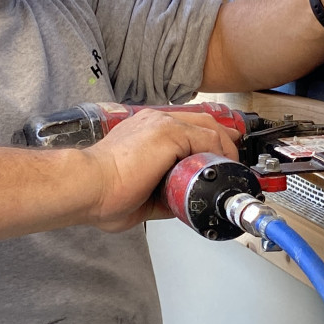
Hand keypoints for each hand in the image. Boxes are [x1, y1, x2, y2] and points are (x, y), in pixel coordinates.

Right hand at [80, 108, 242, 231]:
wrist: (88, 187)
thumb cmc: (103, 193)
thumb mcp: (141, 193)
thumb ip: (162, 191)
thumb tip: (180, 201)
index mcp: (143, 132)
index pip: (184, 127)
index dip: (207, 139)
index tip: (219, 154)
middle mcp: (153, 121)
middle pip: (201, 121)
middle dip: (222, 138)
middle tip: (234, 158)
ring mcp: (161, 124)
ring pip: (207, 127)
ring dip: (225, 147)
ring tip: (231, 167)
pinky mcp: (168, 132)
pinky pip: (207, 138)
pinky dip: (221, 152)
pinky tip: (225, 166)